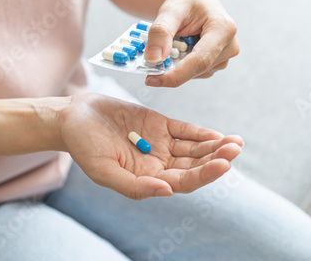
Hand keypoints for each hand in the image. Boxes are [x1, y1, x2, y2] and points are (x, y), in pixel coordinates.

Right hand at [59, 93, 243, 199]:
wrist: (74, 118)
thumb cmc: (84, 147)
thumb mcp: (104, 171)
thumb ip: (134, 186)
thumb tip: (166, 192)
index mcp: (147, 179)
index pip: (183, 182)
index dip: (204, 175)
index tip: (223, 165)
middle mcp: (158, 164)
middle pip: (194, 166)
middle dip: (216, 159)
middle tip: (235, 149)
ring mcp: (161, 144)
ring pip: (194, 149)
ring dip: (214, 146)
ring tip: (235, 142)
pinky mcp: (159, 124)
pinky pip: (184, 130)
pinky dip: (200, 133)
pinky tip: (216, 135)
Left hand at [144, 0, 239, 87]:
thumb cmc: (186, 0)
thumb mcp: (170, 10)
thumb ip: (161, 32)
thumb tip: (153, 59)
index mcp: (223, 28)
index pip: (200, 60)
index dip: (176, 74)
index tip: (152, 79)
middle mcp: (230, 45)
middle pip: (198, 69)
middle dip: (172, 71)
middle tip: (147, 67)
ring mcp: (225, 56)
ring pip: (195, 73)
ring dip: (176, 66)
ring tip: (166, 48)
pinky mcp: (216, 62)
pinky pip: (195, 72)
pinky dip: (180, 66)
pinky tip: (175, 51)